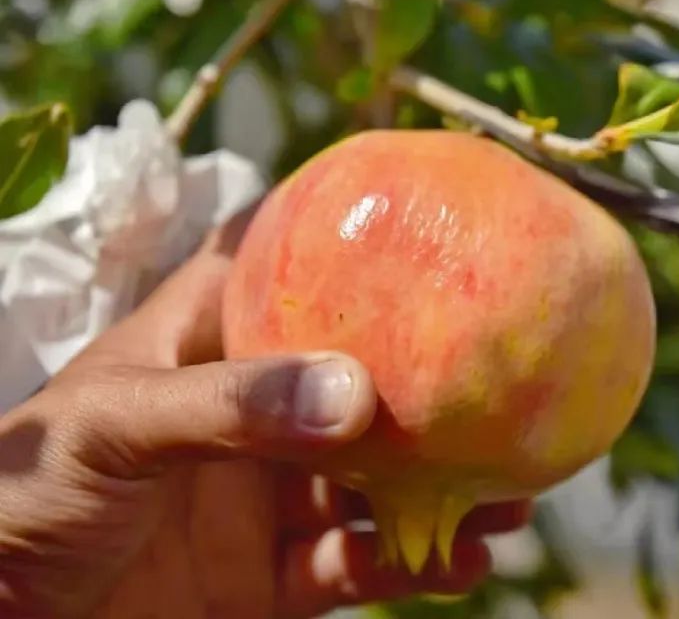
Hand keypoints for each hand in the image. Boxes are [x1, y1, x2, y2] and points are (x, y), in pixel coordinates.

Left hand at [0, 214, 529, 618]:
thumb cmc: (24, 490)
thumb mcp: (116, 423)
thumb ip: (232, 407)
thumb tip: (358, 396)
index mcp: (208, 347)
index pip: (281, 268)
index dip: (345, 237)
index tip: (426, 215)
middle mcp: (250, 415)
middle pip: (360, 384)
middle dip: (433, 388)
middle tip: (507, 380)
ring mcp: (266, 497)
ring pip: (378, 484)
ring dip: (444, 487)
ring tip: (516, 490)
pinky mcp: (272, 578)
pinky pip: (357, 566)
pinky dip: (410, 566)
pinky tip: (460, 562)